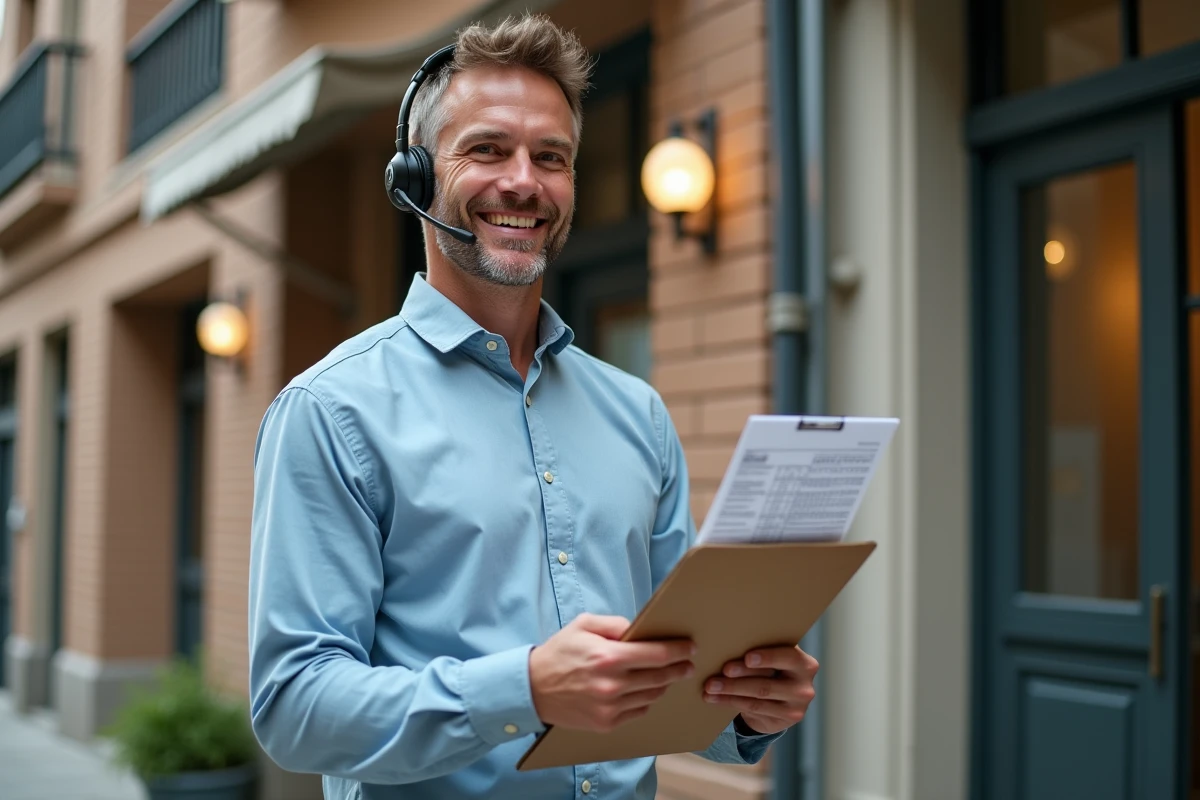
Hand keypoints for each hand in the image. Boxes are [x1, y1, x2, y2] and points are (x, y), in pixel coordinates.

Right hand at [529, 613, 694, 732]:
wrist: (532, 689)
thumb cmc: (559, 652)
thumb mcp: (584, 625)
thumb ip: (615, 624)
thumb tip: (641, 630)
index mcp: (608, 657)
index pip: (656, 654)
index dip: (678, 650)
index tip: (690, 648)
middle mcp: (612, 685)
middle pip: (659, 677)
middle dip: (678, 668)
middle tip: (687, 663)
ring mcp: (609, 708)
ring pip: (652, 695)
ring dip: (663, 684)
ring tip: (667, 675)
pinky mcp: (606, 723)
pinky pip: (639, 711)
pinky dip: (646, 700)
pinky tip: (646, 690)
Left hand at [703, 646, 817, 735]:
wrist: (782, 700)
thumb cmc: (774, 668)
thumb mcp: (776, 657)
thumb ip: (766, 648)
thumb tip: (733, 639)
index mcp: (805, 665)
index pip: (788, 658)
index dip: (768, 658)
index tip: (747, 657)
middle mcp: (804, 688)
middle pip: (767, 683)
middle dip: (739, 677)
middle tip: (721, 672)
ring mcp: (795, 708)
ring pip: (756, 699)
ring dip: (730, 691)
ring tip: (710, 686)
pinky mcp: (782, 721)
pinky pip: (752, 710)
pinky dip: (730, 702)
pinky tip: (714, 698)